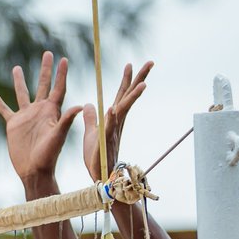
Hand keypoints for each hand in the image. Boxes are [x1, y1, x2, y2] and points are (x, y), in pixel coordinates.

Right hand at [0, 51, 81, 186]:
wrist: (34, 170)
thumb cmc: (49, 155)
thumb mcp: (58, 136)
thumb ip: (66, 120)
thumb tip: (79, 105)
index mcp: (52, 111)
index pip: (58, 88)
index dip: (61, 74)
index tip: (63, 59)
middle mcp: (39, 111)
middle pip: (43, 85)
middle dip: (45, 70)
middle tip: (48, 53)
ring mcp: (26, 117)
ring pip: (22, 93)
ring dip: (20, 81)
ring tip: (17, 67)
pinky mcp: (13, 125)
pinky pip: (4, 110)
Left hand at [83, 61, 152, 180]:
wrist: (99, 175)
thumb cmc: (97, 156)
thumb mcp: (92, 132)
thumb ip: (92, 118)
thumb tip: (88, 104)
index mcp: (113, 119)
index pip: (121, 96)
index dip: (126, 81)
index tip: (130, 64)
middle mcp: (117, 122)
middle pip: (128, 97)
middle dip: (139, 80)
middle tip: (150, 62)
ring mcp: (113, 131)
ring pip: (124, 110)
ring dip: (132, 97)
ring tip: (142, 84)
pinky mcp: (106, 141)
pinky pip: (109, 128)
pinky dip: (111, 118)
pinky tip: (113, 108)